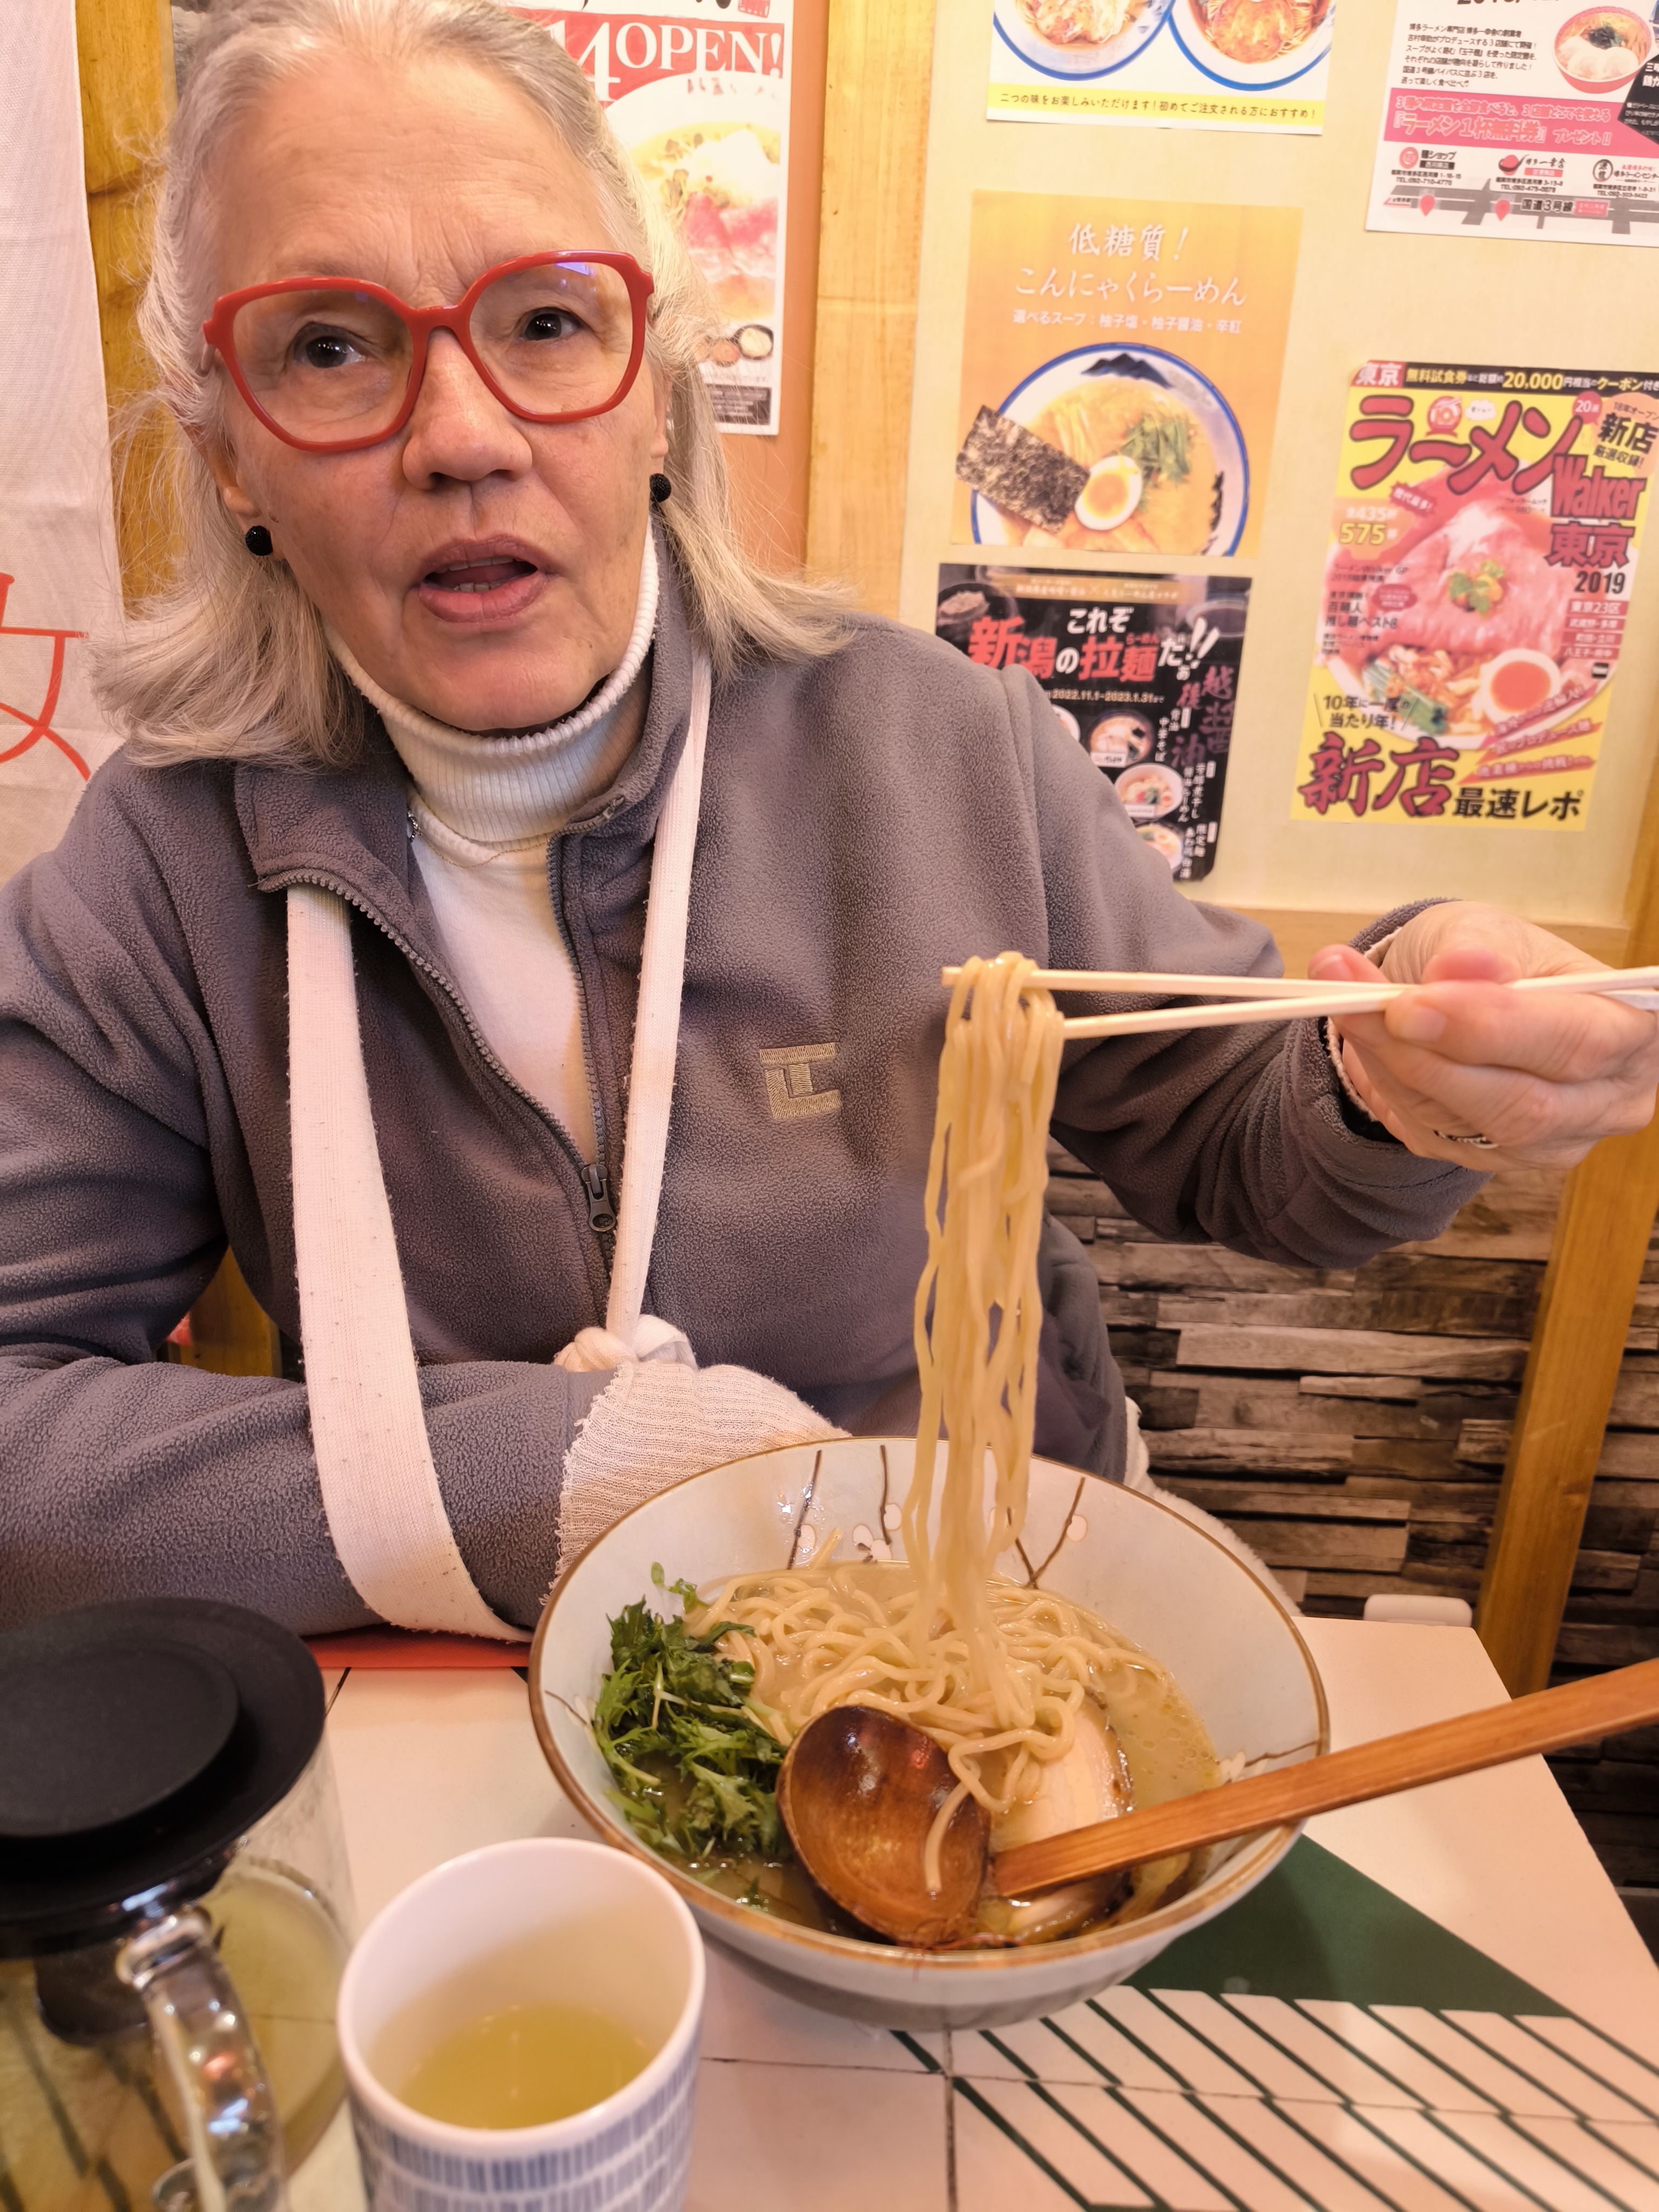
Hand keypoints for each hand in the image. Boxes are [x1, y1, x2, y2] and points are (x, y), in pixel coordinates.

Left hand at [1307, 901, 1658, 1170]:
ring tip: (1349, 1006)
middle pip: (1520, 1101)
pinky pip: (1430, 1131)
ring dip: (1393, 1065)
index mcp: (1633, 1026)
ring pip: (1463, 1122)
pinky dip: (1388, 1083)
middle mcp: (1608, 1099)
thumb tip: (1463, 967)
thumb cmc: (1495, 955)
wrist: (1462, 993)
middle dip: (1428, 1054)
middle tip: (1360, 1005)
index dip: (1492, 1027)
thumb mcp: (1487, 929)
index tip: (1411, 1003)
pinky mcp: (1495, 1159)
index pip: (1576, 1040)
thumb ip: (1476, 947)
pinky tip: (1369, 1043)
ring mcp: (1553, 1141)